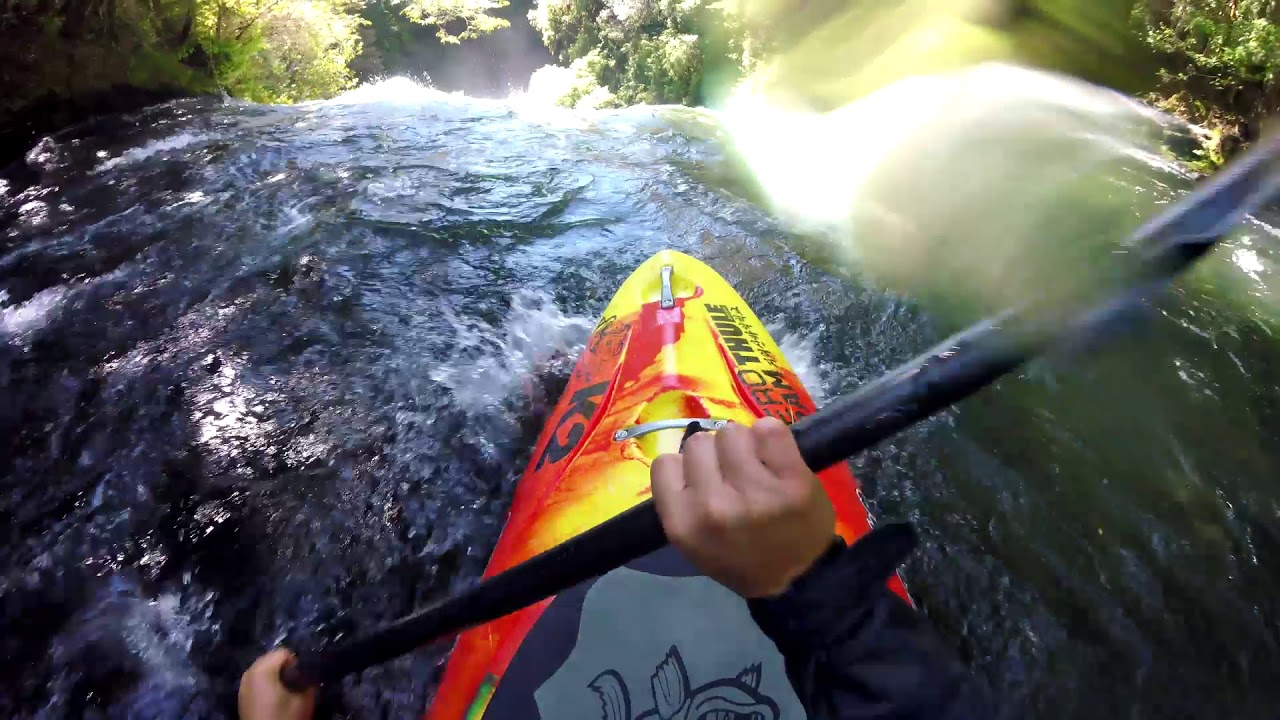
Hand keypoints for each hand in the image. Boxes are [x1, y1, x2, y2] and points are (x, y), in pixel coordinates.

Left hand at [239, 649, 315, 719]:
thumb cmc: (284, 719)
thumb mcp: (304, 700)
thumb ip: (310, 681)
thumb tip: (311, 674)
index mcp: (262, 670)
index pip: (284, 652)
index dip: (298, 661)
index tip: (305, 675)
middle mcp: (249, 672)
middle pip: (272, 658)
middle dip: (286, 667)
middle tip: (298, 681)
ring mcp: (243, 684)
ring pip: (264, 669)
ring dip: (277, 675)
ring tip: (288, 689)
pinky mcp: (243, 695)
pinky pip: (258, 680)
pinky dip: (268, 682)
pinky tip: (277, 696)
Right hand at [650, 416, 834, 597]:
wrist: (799, 578)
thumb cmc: (741, 559)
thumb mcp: (693, 542)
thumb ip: (680, 498)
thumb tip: (685, 451)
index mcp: (684, 524)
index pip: (665, 463)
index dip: (685, 468)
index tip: (704, 481)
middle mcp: (714, 506)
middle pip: (699, 442)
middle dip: (715, 455)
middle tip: (734, 476)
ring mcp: (755, 492)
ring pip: (732, 432)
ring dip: (743, 444)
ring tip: (756, 468)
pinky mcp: (792, 480)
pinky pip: (769, 430)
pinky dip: (770, 436)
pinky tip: (775, 456)